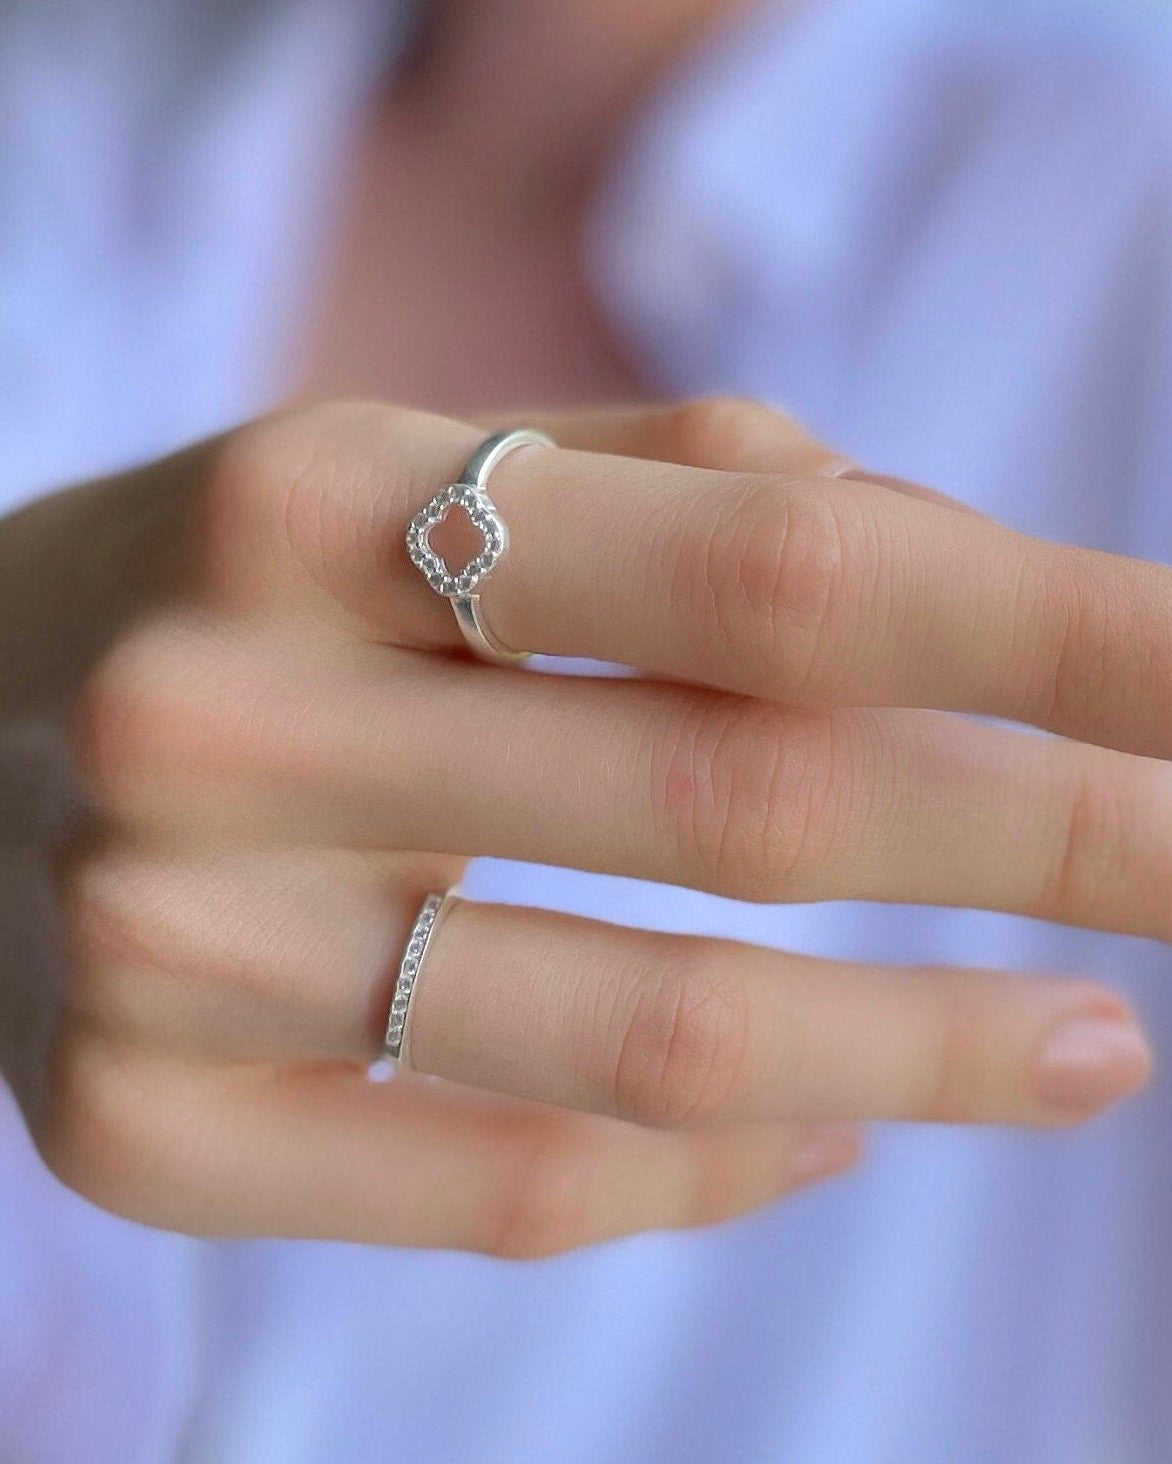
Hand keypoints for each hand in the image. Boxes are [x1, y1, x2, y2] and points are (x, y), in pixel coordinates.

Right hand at [1, 398, 1159, 1255]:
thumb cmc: (223, 590)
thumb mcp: (402, 472)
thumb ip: (659, 493)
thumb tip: (929, 543)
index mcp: (304, 505)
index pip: (768, 572)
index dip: (1048, 629)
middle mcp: (221, 727)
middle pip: (744, 797)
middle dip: (1052, 831)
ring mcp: (166, 957)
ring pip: (650, 1036)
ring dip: (930, 1049)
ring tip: (1108, 1044)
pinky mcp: (146, 1133)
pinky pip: (512, 1183)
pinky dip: (715, 1161)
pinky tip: (839, 1122)